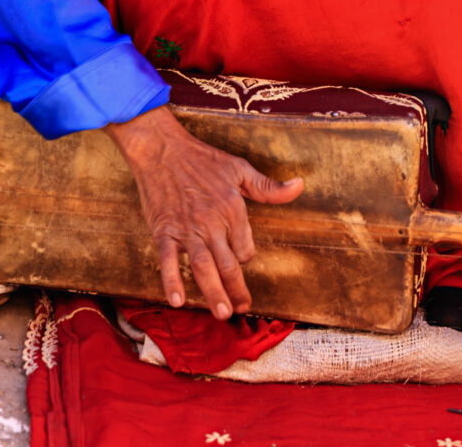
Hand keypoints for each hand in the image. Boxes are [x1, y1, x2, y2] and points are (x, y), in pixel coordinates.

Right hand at [107, 106, 302, 318]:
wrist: (162, 149)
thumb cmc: (202, 159)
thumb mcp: (240, 169)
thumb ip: (268, 187)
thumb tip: (299, 186)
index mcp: (233, 209)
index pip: (245, 247)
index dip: (244, 257)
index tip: (238, 262)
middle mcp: (212, 223)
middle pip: (228, 264)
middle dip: (236, 290)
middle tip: (241, 309)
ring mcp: (186, 229)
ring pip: (203, 267)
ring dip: (213, 292)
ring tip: (221, 313)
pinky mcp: (164, 231)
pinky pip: (168, 261)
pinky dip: (172, 281)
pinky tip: (178, 300)